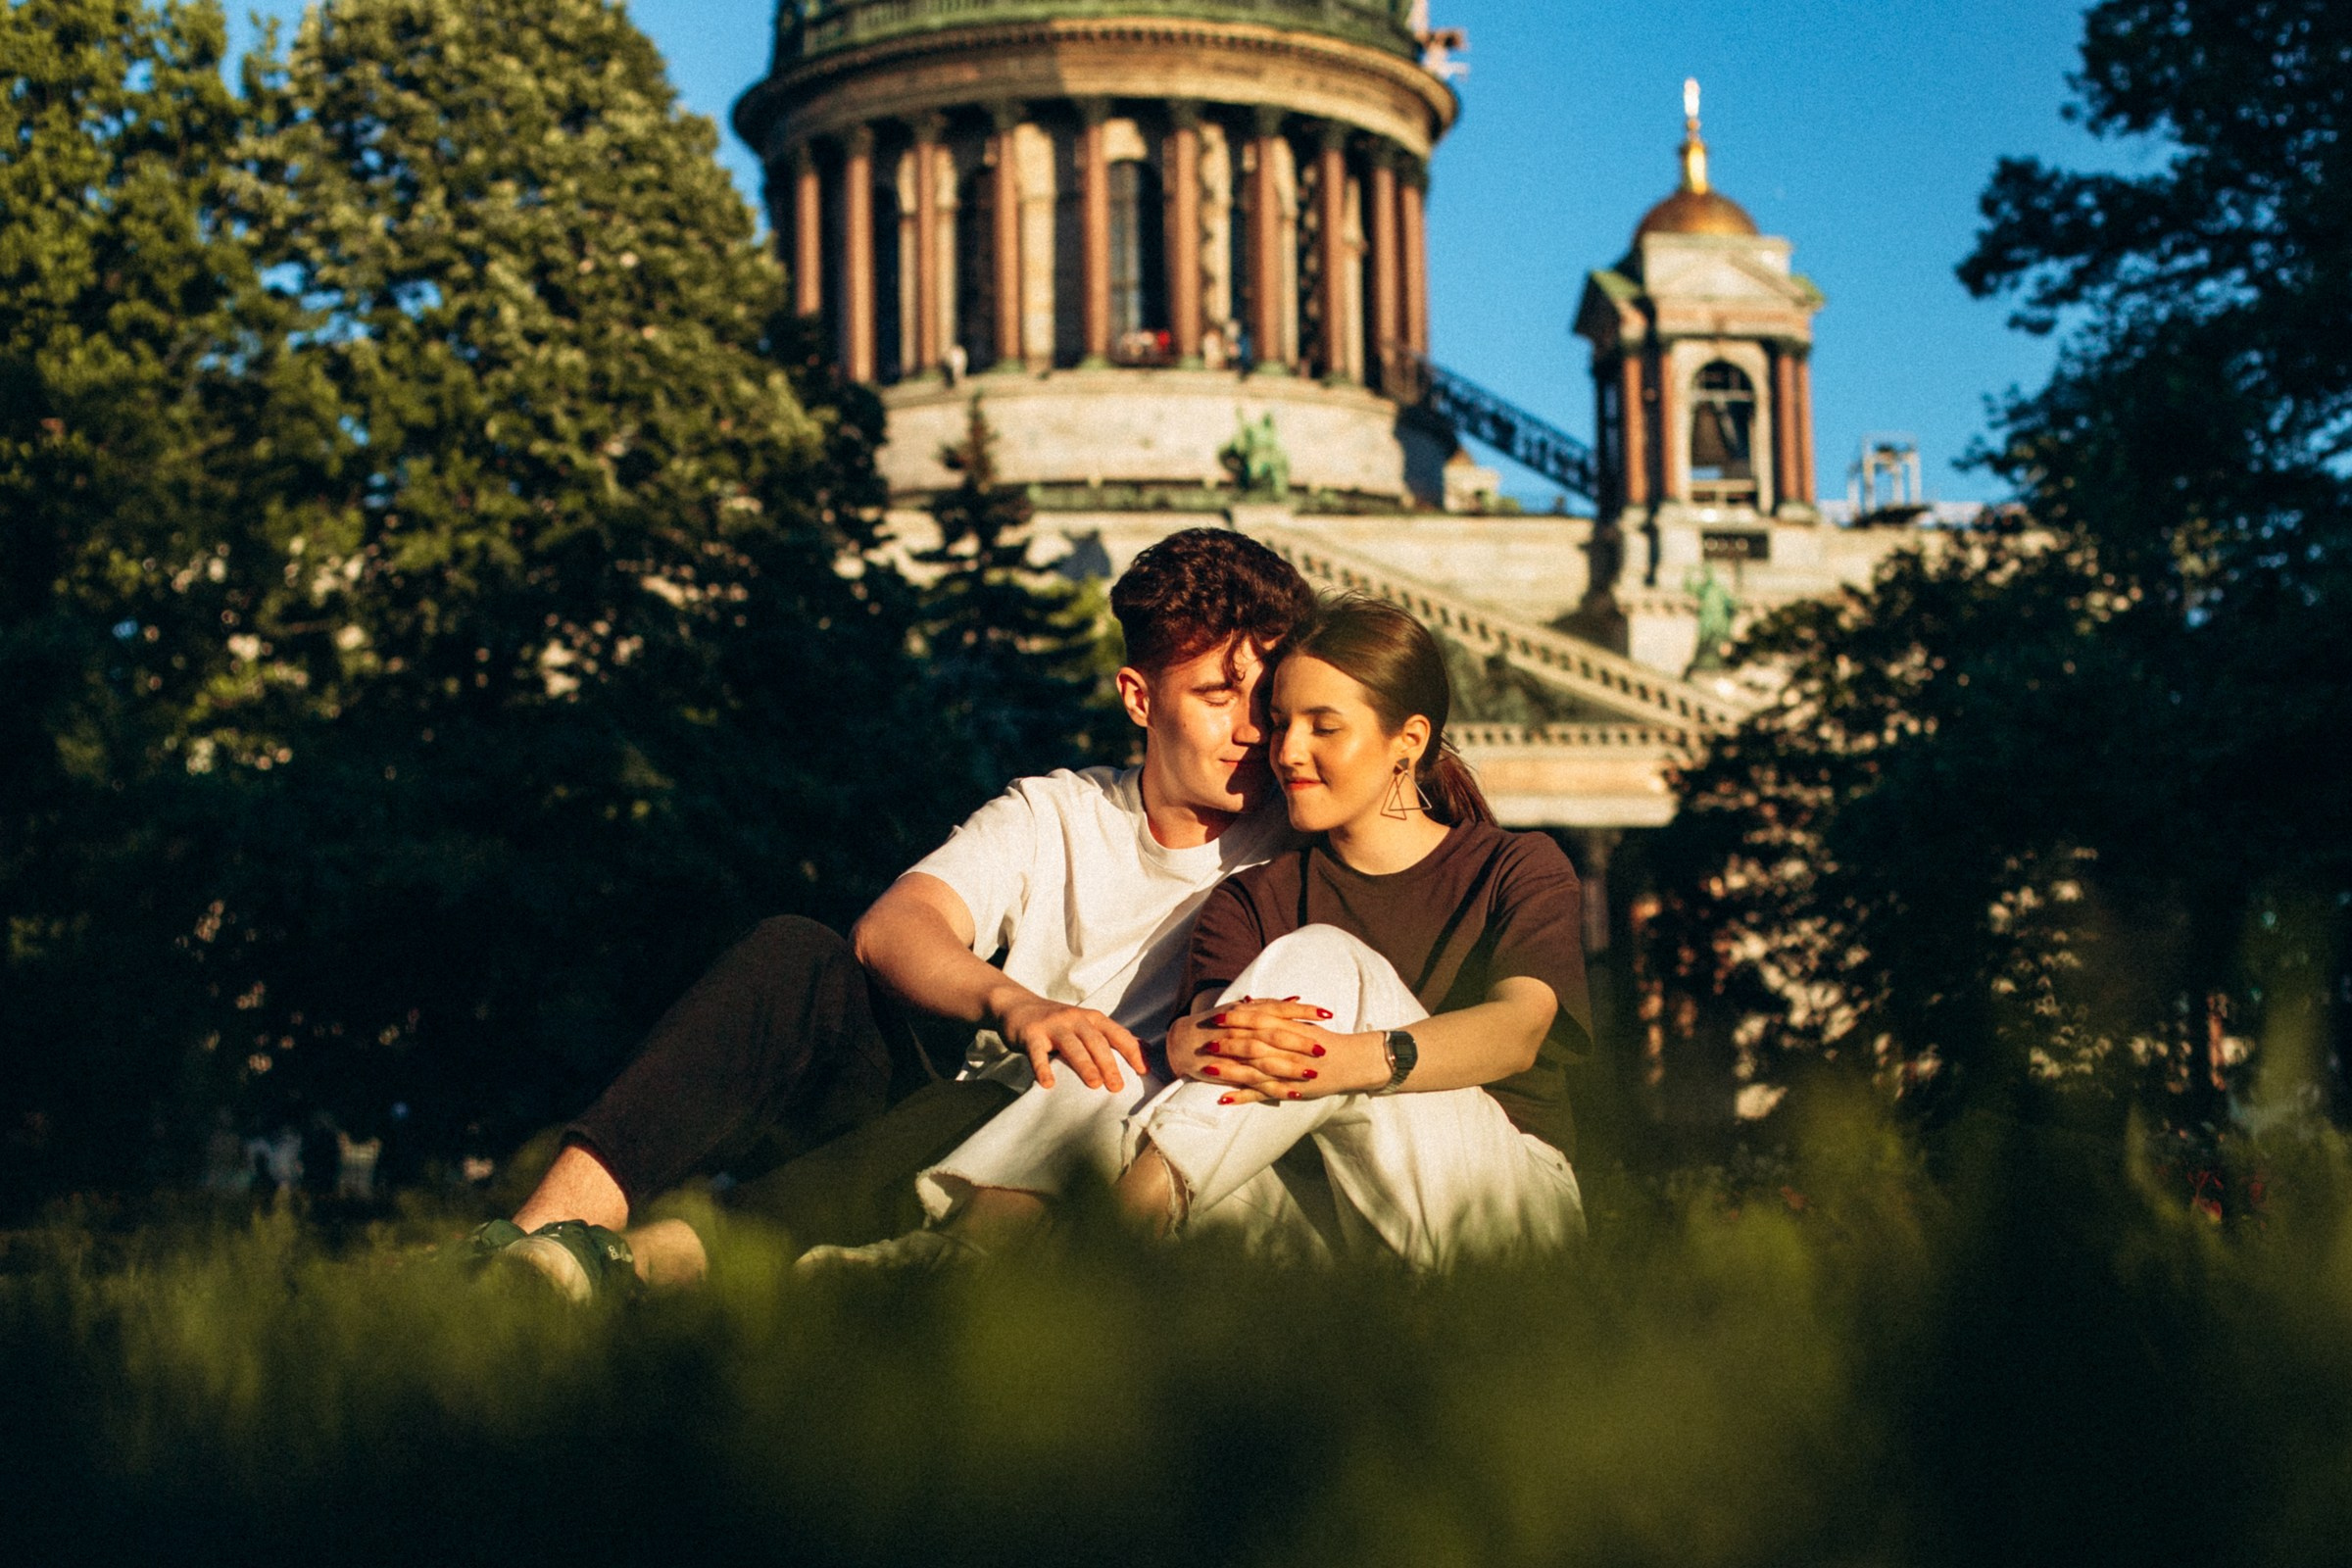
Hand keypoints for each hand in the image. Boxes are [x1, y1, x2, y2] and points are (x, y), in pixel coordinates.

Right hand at [993, 990, 1145, 1091]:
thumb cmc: (1059, 1022)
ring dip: (1084, 1065)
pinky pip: (1037, 1053)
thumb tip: (1147, 1051)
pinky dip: (1042, 1068)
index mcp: (1092, 1018)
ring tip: (1094, 1085)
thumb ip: (1112, 1037)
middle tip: (1117, 1087)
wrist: (1017, 1006)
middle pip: (1095, 1041)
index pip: (1116, 1033)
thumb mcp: (1086, 1024)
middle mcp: (1074, 1019)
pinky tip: (1048, 1084)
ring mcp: (1052, 1025)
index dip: (1131, 1051)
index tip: (1144, 1071)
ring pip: (1071, 1045)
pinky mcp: (1030, 1034)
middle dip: (1108, 1063)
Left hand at [1178, 996, 1386, 1105]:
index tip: (1214, 1018)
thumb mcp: (1300, 1023)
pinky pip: (1261, 1094)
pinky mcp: (1288, 1089)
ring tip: (1205, 1070)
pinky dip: (1242, 1096)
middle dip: (1226, 1044)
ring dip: (1228, 1070)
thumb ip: (1275, 1014)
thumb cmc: (1325, 1041)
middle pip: (1251, 1044)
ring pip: (1252, 1069)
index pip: (1257, 1021)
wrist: (1352, 1062)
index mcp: (1288, 1029)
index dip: (1235, 1020)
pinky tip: (1223, 1099)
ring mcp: (1286, 1070)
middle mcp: (1285, 1049)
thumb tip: (1248, 1002)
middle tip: (1204, 1044)